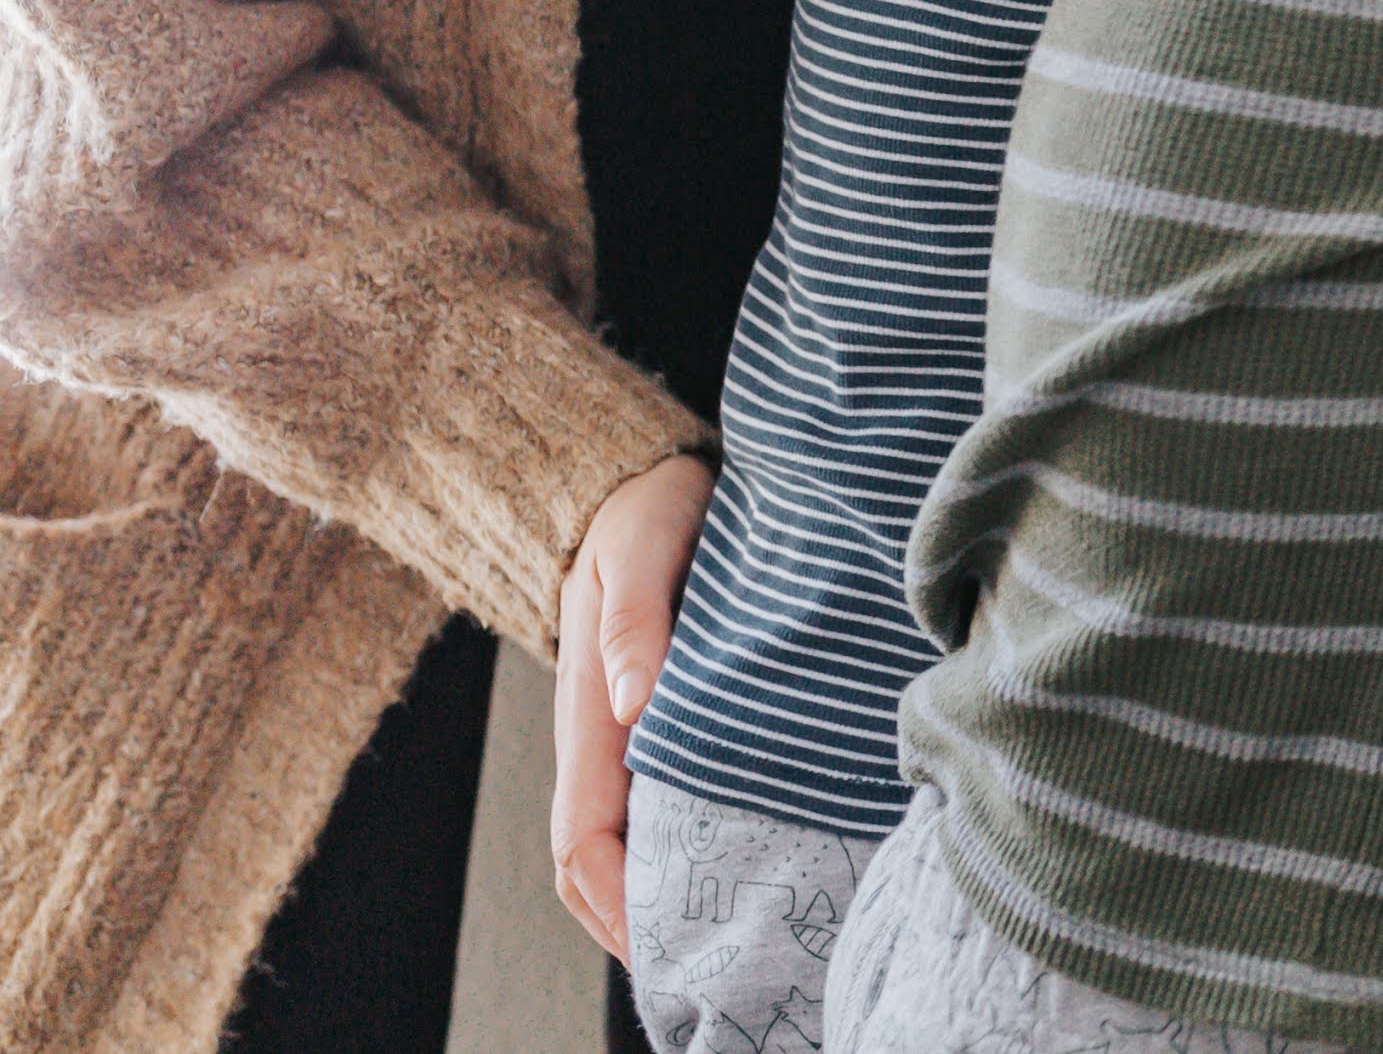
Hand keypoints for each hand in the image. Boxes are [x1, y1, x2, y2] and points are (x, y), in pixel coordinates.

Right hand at [550, 452, 711, 956]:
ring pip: (623, 845)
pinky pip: (653, 809)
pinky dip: (678, 854)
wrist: (638, 478)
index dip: (620, 898)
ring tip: (726, 946)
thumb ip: (637, 619)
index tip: (671, 939)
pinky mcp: (652, 723)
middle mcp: (599, 737)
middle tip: (710, 971)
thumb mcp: (643, 543)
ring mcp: (621, 735)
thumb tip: (633, 703)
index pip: (584, 837)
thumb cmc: (645, 509)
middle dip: (637, 924)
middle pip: (594, 865)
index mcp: (589, 711)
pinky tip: (732, 874)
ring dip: (656, 899)